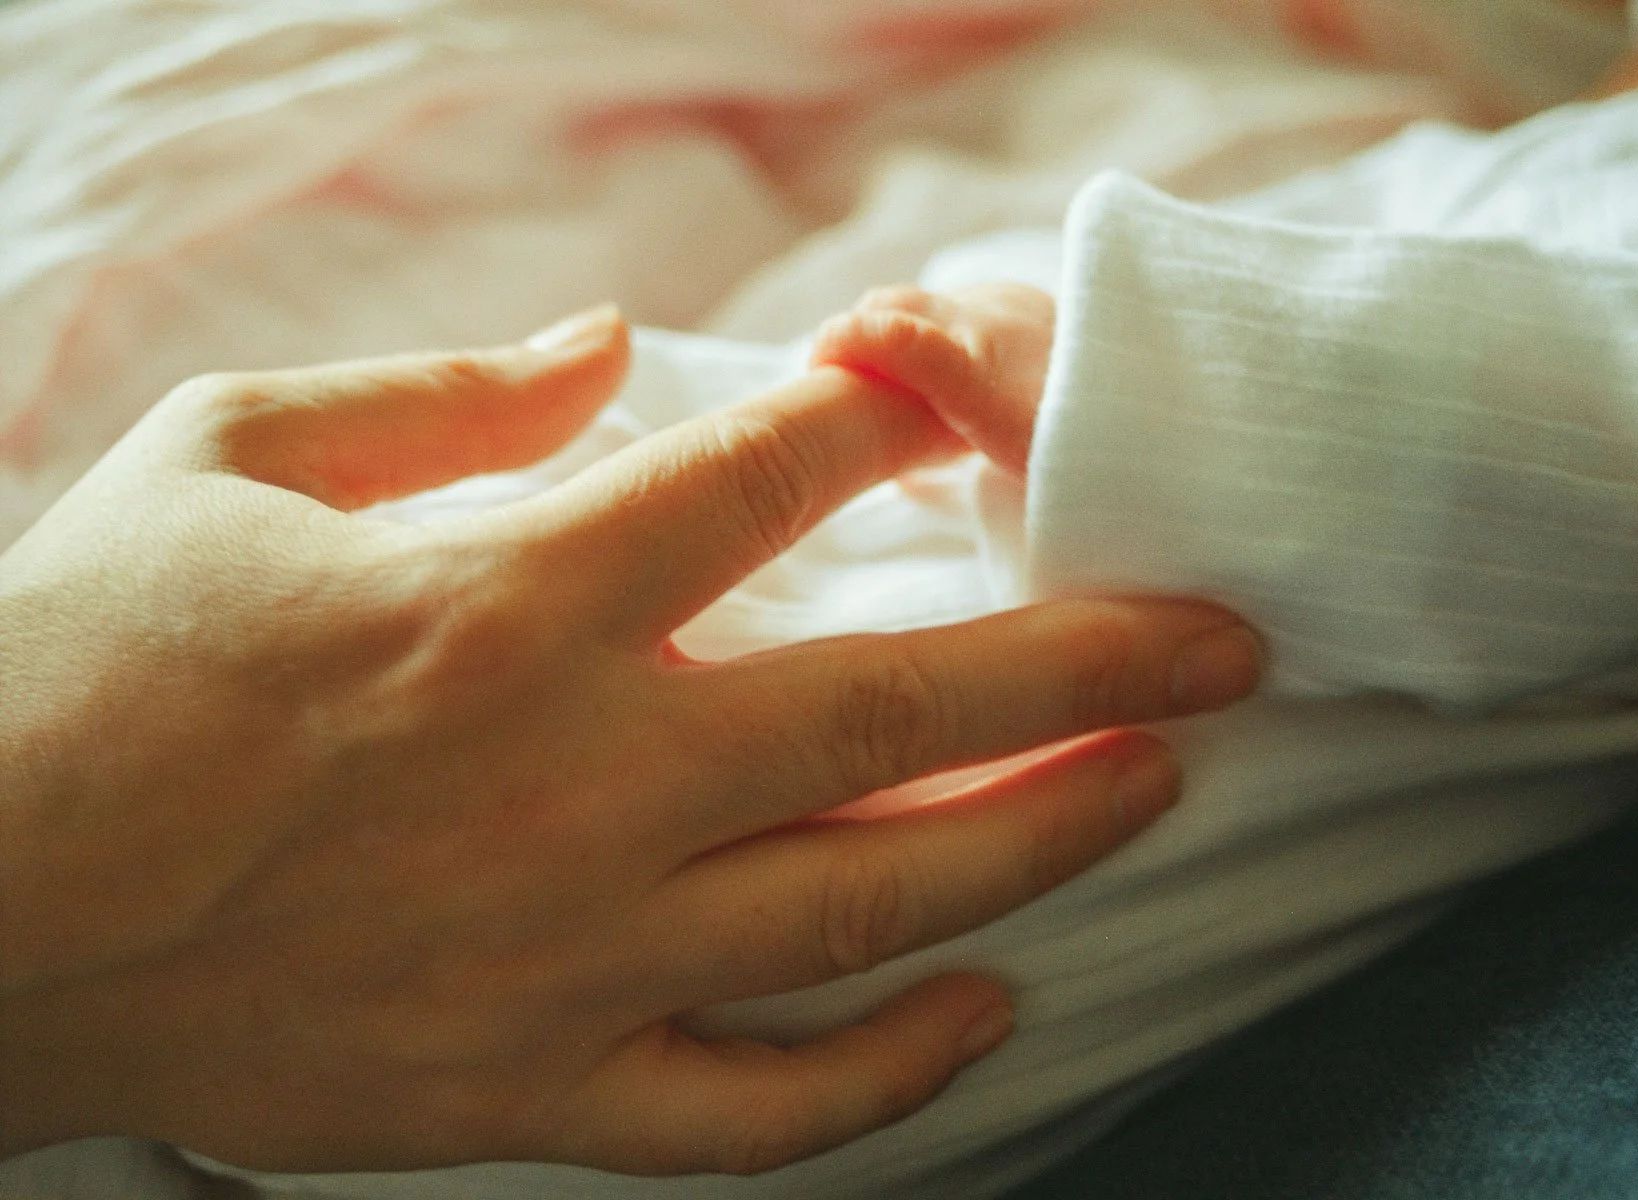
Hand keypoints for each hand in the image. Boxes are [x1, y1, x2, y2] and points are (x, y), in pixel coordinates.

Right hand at [0, 306, 1257, 1175]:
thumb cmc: (84, 665)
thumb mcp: (229, 459)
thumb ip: (443, 391)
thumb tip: (611, 350)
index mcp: (501, 595)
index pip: (766, 479)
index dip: (885, 426)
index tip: (951, 415)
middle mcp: (575, 775)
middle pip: (898, 700)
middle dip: (1088, 658)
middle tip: (1217, 640)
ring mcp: (572, 951)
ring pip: (872, 896)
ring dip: (1044, 835)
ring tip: (1158, 782)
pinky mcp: (534, 1087)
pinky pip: (759, 1109)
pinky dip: (890, 1075)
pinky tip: (986, 1013)